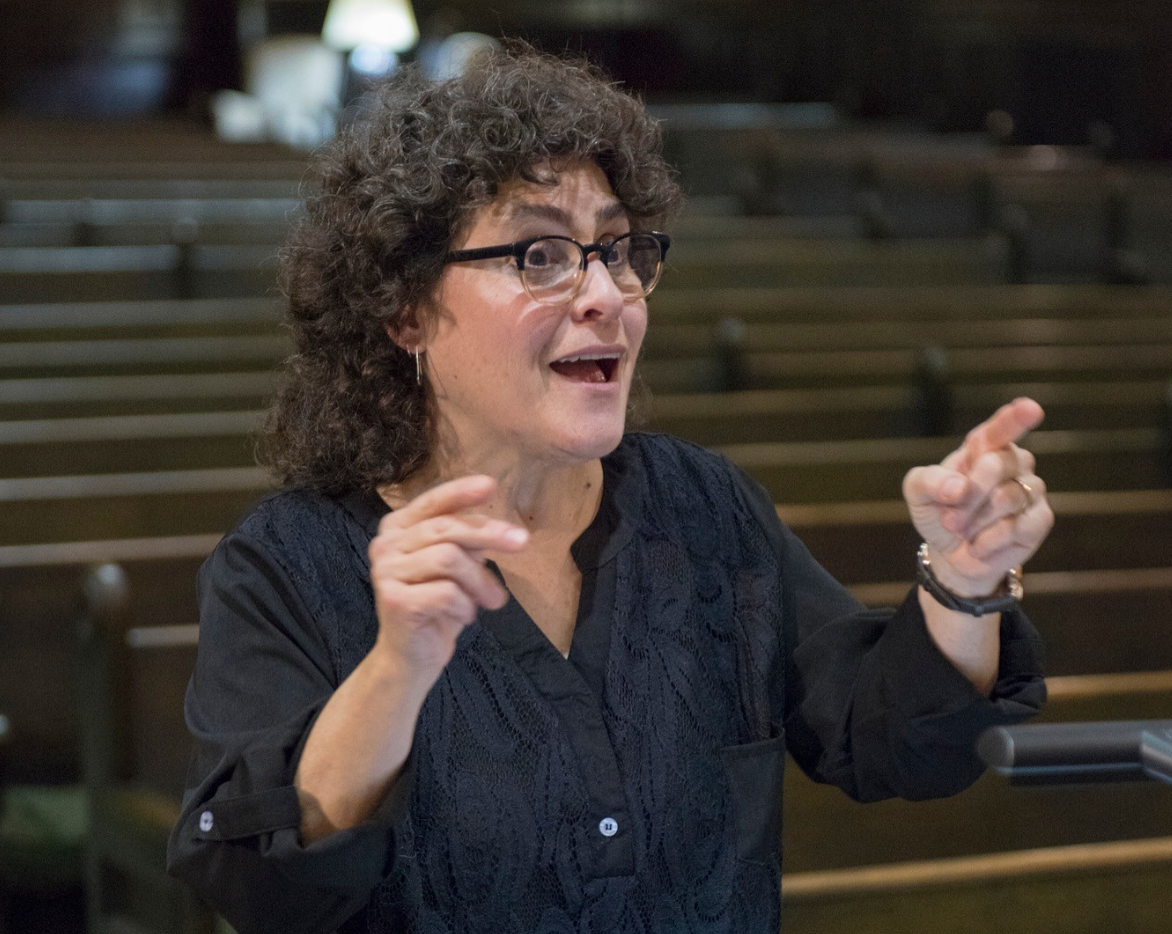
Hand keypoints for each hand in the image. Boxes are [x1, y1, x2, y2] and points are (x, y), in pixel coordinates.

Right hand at [368, 475, 527, 688]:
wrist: (413, 657)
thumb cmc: (438, 605)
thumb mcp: (459, 566)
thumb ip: (469, 541)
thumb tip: (501, 526)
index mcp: (398, 528)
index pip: (431, 501)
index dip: (460, 492)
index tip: (491, 485)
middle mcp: (386, 545)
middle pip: (446, 528)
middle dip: (489, 533)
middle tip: (523, 542)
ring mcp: (385, 572)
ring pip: (448, 559)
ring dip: (480, 581)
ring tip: (491, 600)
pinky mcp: (394, 600)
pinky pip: (446, 592)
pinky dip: (466, 606)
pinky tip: (464, 618)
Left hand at [902, 398, 1053, 597]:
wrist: (950, 552)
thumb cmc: (937, 511)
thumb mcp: (918, 492)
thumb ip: (930, 481)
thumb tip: (959, 487)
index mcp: (982, 447)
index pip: (999, 429)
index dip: (1014, 419)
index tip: (1030, 408)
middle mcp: (1012, 462)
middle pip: (996, 465)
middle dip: (967, 495)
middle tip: (948, 519)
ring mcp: (1030, 489)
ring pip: (1007, 498)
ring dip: (974, 521)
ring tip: (961, 530)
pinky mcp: (1040, 519)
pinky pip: (1017, 527)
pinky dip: (989, 540)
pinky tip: (978, 545)